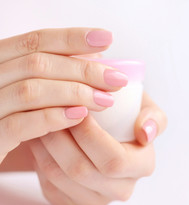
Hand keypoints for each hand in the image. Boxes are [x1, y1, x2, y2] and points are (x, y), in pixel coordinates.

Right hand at [0, 27, 127, 164]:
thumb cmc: (16, 118)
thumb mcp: (32, 91)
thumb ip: (54, 75)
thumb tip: (93, 59)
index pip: (36, 41)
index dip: (72, 38)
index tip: (105, 39)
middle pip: (38, 63)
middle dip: (84, 70)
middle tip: (116, 79)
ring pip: (32, 91)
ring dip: (75, 94)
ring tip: (106, 100)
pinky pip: (20, 124)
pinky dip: (53, 117)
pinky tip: (80, 116)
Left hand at [29, 92, 166, 204]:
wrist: (108, 133)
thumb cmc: (125, 116)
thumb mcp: (145, 109)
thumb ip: (154, 118)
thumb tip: (145, 133)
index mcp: (142, 166)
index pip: (115, 160)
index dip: (91, 136)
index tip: (77, 111)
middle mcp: (122, 187)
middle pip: (84, 171)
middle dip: (61, 139)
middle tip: (52, 113)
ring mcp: (98, 198)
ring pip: (62, 179)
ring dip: (47, 147)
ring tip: (42, 122)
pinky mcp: (75, 202)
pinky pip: (52, 186)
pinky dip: (41, 160)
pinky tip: (42, 141)